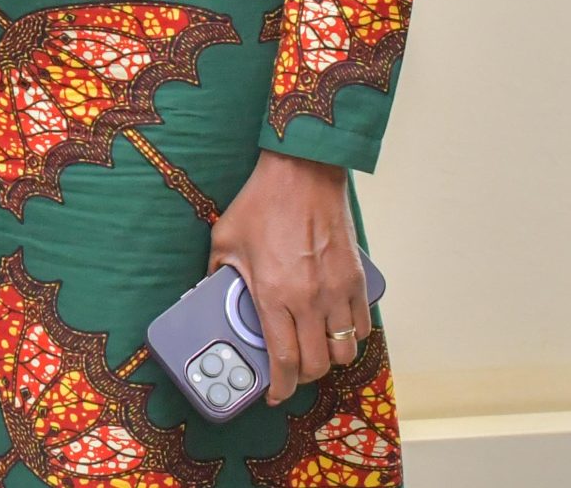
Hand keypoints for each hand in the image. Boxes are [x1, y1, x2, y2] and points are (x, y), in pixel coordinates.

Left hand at [207, 152, 369, 403]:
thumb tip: (207, 292)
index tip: (275, 395)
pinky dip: (352, 336)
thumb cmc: (262, 203)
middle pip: (318, 364)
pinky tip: (337, 329)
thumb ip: (216, 273)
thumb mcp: (225, 240)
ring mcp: (337, 291)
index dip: (281, 387)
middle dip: (304, 378)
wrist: (302, 174)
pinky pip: (363, 325)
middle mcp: (309, 299)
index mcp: (273, 294)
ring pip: (345, 351)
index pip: (284, 360)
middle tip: (292, 371)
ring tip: (316, 351)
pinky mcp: (356, 279)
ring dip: (331, 360)